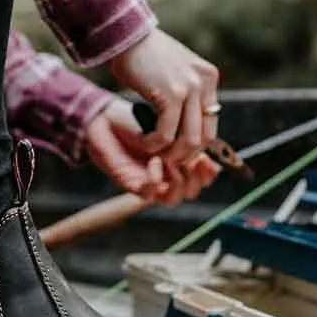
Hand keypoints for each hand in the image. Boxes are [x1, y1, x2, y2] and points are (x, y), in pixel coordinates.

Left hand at [86, 98, 219, 204]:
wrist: (106, 118)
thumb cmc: (136, 120)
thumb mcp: (168, 126)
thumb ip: (187, 141)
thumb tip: (210, 153)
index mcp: (178, 161)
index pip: (202, 179)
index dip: (208, 174)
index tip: (208, 159)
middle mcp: (166, 175)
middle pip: (191, 192)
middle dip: (196, 179)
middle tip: (192, 162)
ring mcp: (149, 181)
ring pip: (172, 199)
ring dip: (178, 183)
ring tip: (172, 161)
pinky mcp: (131, 183)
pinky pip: (149, 194)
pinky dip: (156, 179)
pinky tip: (154, 161)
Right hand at [108, 28, 220, 164]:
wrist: (125, 35)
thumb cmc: (143, 56)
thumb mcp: (174, 72)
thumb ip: (185, 93)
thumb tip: (185, 124)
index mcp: (208, 78)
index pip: (211, 125)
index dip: (194, 145)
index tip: (175, 151)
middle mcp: (204, 82)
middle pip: (204, 138)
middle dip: (183, 155)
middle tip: (164, 158)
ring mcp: (190, 88)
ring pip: (188, 141)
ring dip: (169, 154)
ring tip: (153, 150)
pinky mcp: (171, 94)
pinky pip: (165, 134)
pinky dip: (153, 144)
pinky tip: (143, 139)